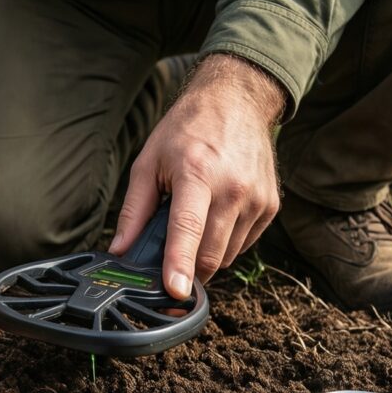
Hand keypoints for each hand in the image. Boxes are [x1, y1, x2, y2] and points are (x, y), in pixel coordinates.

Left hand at [109, 54, 285, 298]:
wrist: (238, 101)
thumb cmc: (187, 129)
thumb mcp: (149, 162)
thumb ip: (134, 210)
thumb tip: (121, 250)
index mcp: (197, 173)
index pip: (187, 228)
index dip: (179, 264)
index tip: (176, 291)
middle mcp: (233, 188)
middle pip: (209, 255)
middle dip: (187, 267)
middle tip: (169, 256)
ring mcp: (256, 199)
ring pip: (226, 256)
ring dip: (205, 253)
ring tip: (196, 218)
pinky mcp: (270, 206)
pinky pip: (242, 244)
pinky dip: (225, 241)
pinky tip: (216, 214)